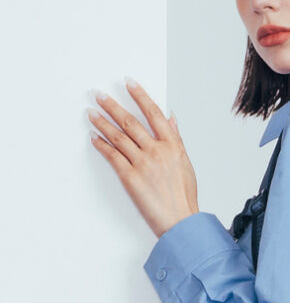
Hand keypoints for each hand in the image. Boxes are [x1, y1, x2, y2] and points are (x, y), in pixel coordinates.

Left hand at [88, 79, 199, 237]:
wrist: (180, 219)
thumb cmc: (184, 196)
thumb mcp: (185, 163)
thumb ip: (176, 139)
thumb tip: (171, 119)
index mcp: (172, 145)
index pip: (153, 113)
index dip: (140, 96)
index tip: (128, 83)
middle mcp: (157, 151)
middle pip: (130, 122)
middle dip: (112, 106)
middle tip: (99, 95)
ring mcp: (142, 163)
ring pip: (118, 137)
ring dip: (102, 123)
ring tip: (91, 113)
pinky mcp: (130, 177)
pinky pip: (113, 156)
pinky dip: (102, 145)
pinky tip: (94, 137)